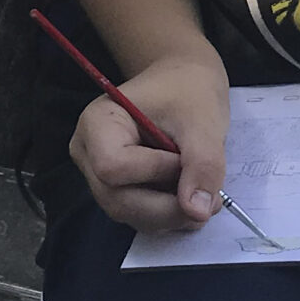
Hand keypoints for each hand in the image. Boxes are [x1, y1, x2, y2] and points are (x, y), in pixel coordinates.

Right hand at [70, 50, 229, 232]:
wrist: (185, 84)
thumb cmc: (189, 91)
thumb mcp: (203, 121)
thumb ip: (202, 164)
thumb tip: (197, 212)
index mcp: (97, 123)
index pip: (113, 167)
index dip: (154, 172)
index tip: (187, 158)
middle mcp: (88, 153)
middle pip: (117, 200)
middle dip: (168, 207)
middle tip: (211, 199)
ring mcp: (99, 176)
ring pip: (129, 214)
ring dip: (172, 214)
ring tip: (205, 192)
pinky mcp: (117, 191)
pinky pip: (139, 216)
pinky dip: (169, 215)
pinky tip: (190, 195)